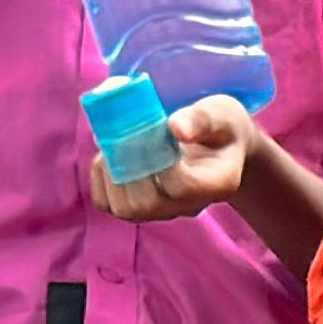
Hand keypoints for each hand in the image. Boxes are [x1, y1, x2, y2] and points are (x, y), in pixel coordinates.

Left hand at [88, 94, 255, 223]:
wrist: (219, 147)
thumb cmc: (222, 128)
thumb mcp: (221, 113)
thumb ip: (202, 119)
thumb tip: (175, 127)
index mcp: (216, 184)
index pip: (181, 185)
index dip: (159, 158)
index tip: (156, 128)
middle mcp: (189, 206)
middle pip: (147, 203)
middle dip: (127, 165)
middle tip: (124, 132)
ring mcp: (163, 210)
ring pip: (125, 208)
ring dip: (110, 172)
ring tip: (114, 140)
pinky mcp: (140, 206)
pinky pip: (108, 203)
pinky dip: (100, 177)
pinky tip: (109, 152)